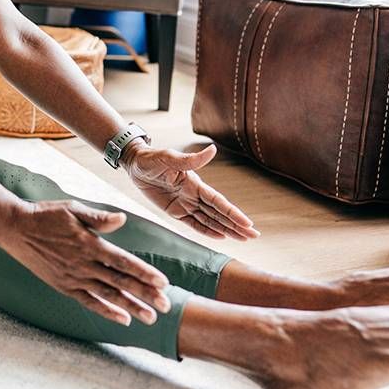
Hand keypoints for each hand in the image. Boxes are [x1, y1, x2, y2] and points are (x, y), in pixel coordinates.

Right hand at [0, 200, 171, 325]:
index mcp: (89, 244)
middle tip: (166, 305)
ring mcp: (73, 278)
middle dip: (145, 294)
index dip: (144, 272)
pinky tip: (123, 318)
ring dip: (131, 306)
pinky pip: (89, 302)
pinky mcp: (64, 286)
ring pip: (108, 295)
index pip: (123, 261)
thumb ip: (98, 218)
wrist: (15, 229)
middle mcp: (83, 264)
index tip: (163, 282)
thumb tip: (122, 219)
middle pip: (120, 282)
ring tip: (151, 317)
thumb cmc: (46, 215)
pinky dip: (106, 311)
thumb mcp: (72, 208)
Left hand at [125, 142, 258, 240]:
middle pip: (219, 214)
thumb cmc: (151, 158)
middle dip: (236, 225)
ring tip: (243, 239)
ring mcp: (186, 204)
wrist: (134, 164)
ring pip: (210, 220)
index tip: (248, 224)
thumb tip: (212, 150)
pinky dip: (207, 231)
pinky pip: (193, 224)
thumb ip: (190, 160)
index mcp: (195, 184)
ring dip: (226, 229)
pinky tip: (220, 237)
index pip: (218, 202)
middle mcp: (194, 195)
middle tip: (254, 236)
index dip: (233, 214)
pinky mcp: (175, 211)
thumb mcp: (169, 158)